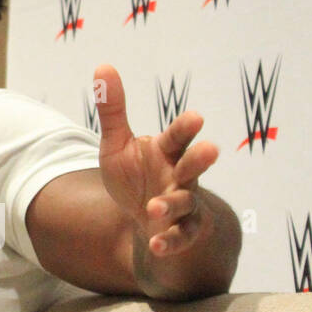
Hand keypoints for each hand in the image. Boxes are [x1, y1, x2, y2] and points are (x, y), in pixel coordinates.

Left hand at [93, 64, 218, 257]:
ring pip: (186, 203)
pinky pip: (180, 237)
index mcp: (167, 150)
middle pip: (194, 165)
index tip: (196, 117)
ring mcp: (185, 204)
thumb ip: (112, 111)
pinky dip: (169, 241)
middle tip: (210, 150)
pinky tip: (155, 246)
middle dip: (200, 158)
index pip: (178, 135)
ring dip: (171, 205)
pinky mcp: (182, 231)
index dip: (186, 127)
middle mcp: (180, 175)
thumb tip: (102, 66)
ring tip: (153, 209)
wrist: (146, 219)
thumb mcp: (117, 144)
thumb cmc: (135, 175)